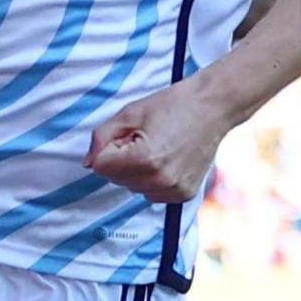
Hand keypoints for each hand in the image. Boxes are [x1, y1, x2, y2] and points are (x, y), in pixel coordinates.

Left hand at [85, 79, 238, 204]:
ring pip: (132, 188)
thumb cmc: (172, 105)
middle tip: (143, 139)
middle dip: (121, 161)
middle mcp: (160, 180)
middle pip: (115, 179)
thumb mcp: (129, 113)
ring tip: (157, 148)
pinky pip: (152, 194)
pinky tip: (167, 161)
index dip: (108, 149)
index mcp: (145, 159)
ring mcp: (174, 190)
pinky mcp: (184, 195)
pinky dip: (153, 180)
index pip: (100, 167)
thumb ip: (101, 138)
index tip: (126, 135)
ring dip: (136, 172)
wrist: (212, 107)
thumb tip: (88, 163)